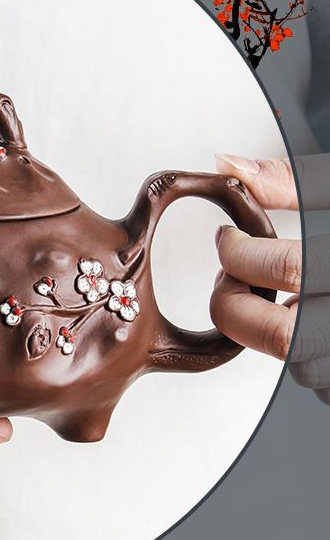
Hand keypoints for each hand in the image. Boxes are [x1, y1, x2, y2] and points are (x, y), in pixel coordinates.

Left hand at [210, 154, 299, 360]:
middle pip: (279, 335)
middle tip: (232, 275)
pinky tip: (291, 317)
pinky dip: (292, 350)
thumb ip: (291, 181)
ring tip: (264, 296)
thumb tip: (230, 166)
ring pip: (292, 361)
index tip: (226, 238)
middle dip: (236, 304)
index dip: (239, 253)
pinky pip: (312, 374)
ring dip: (261, 330)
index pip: (286, 269)